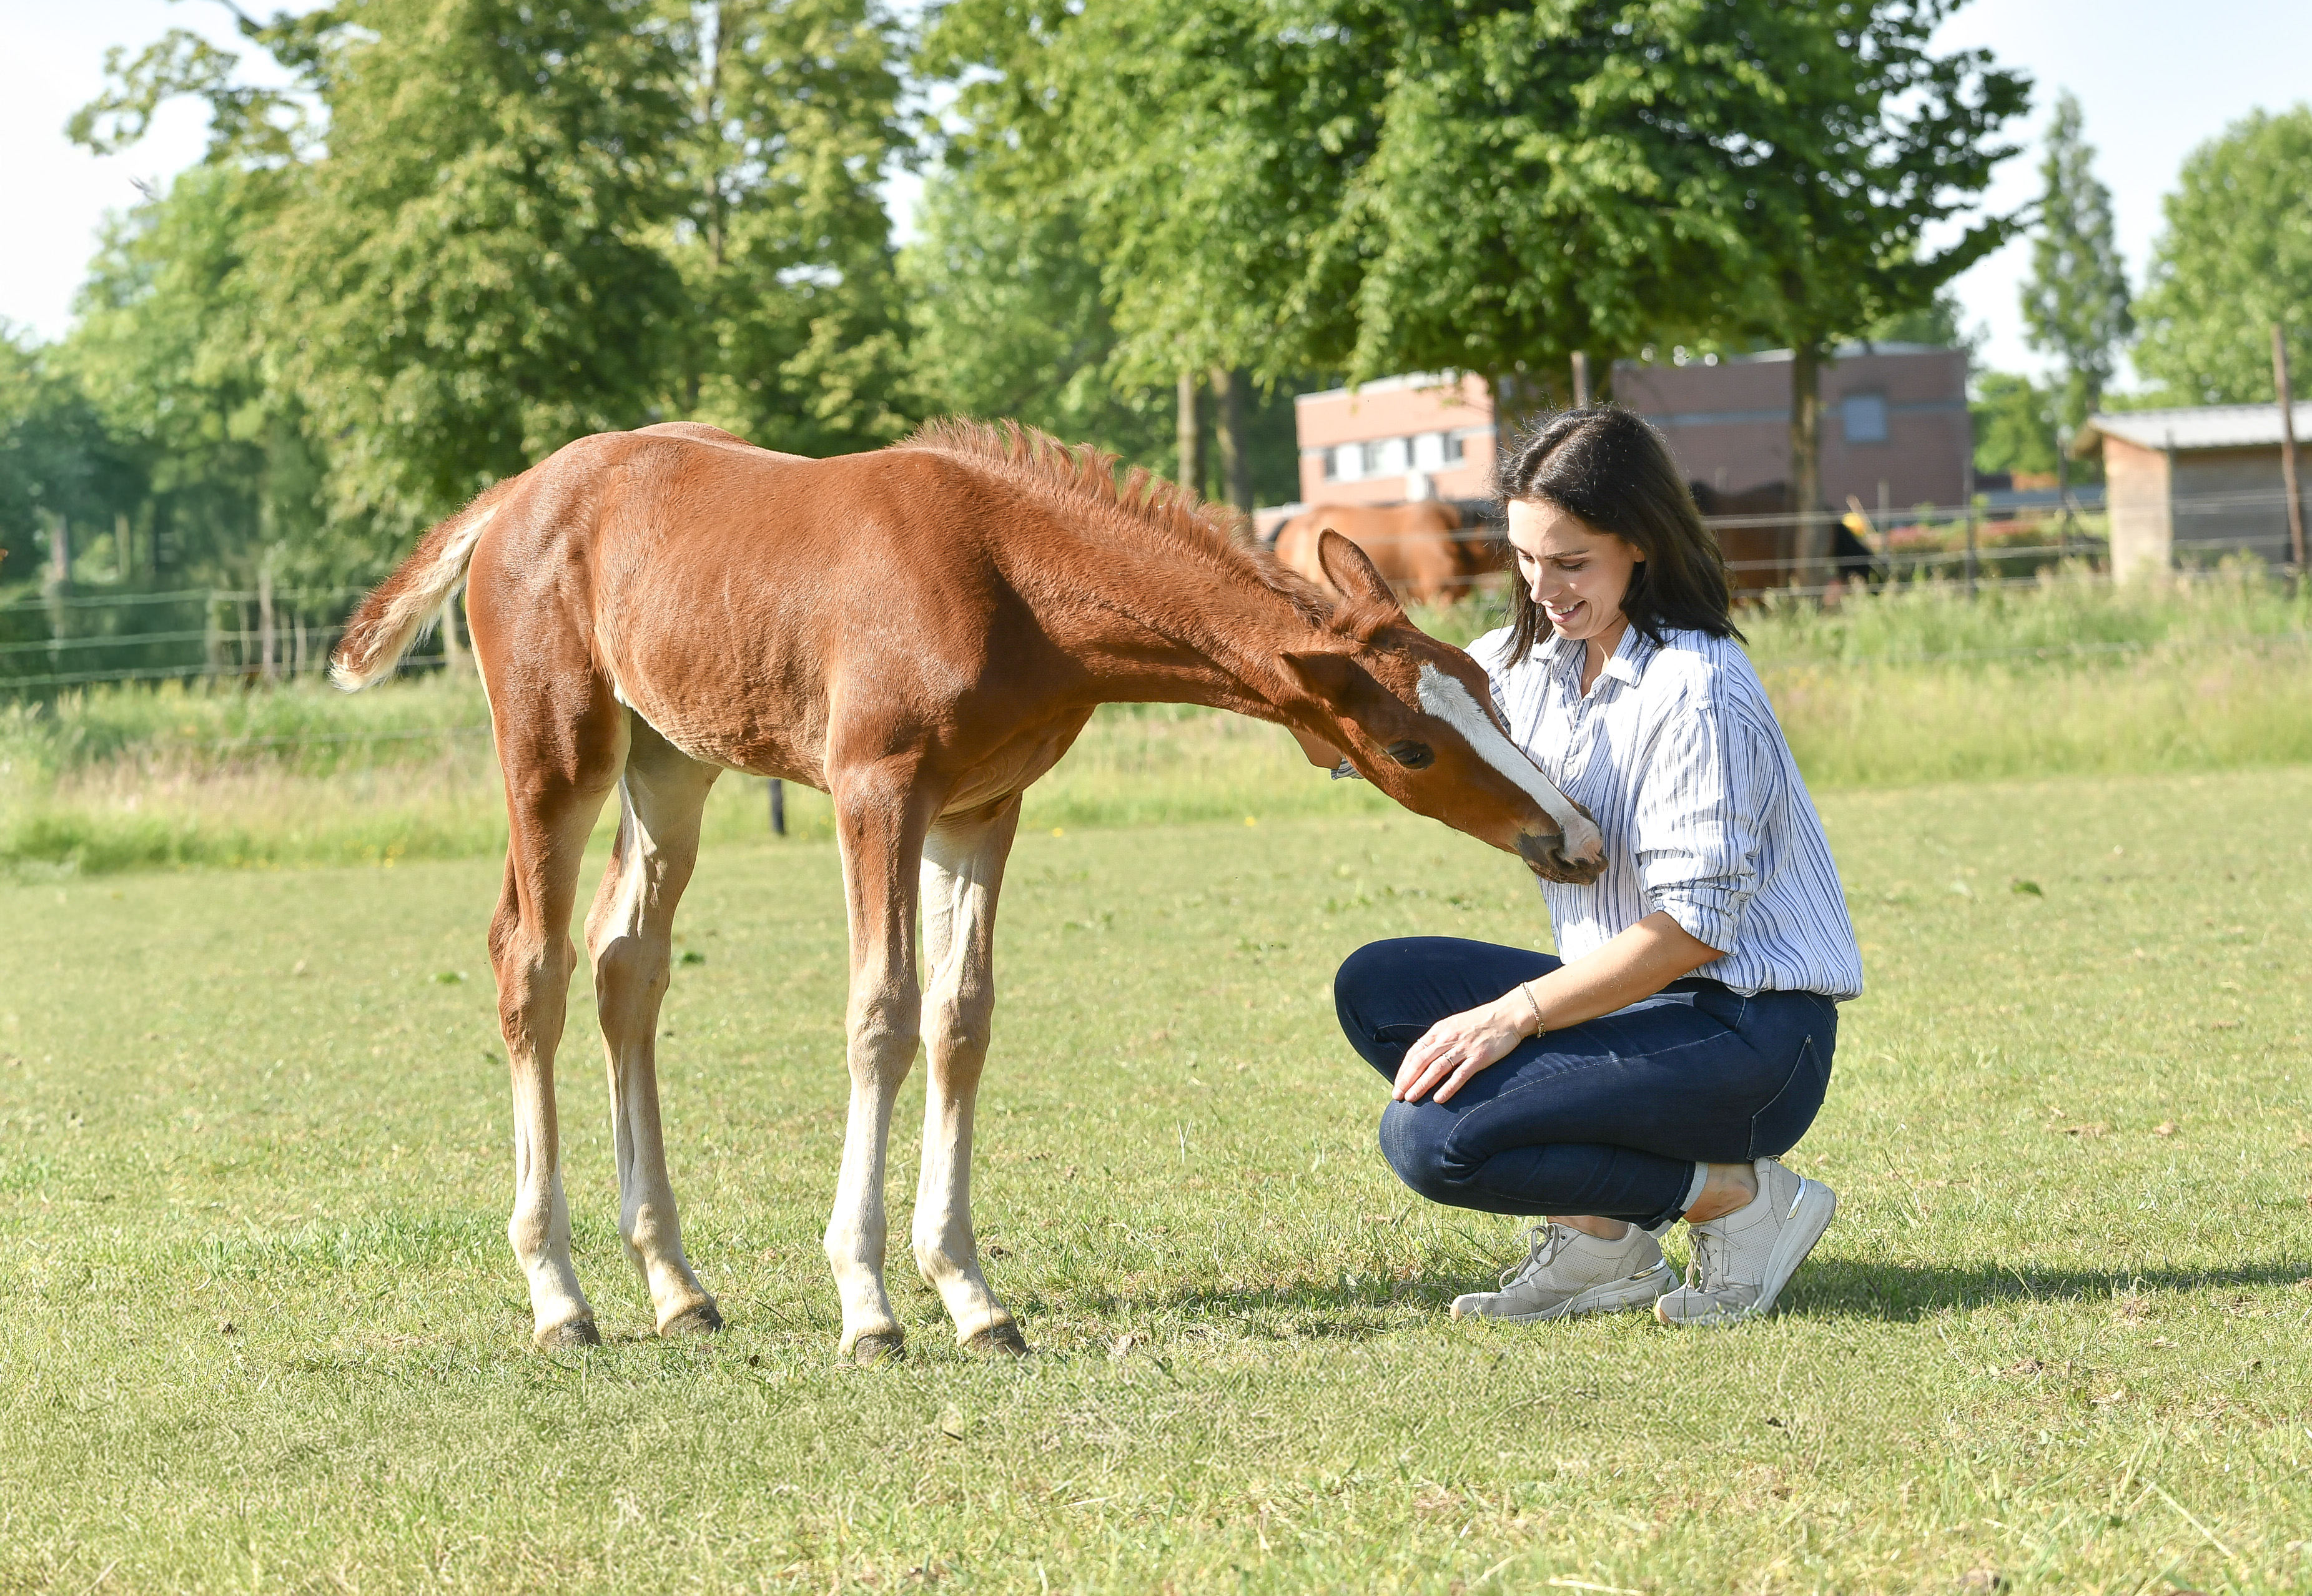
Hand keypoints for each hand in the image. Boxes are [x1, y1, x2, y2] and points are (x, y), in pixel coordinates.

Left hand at [1391, 998, 1527, 1104]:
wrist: (1508, 1015)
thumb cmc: (1480, 1022)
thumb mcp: (1454, 1025)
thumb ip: (1439, 1039)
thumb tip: (1422, 1057)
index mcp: (1439, 1030)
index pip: (1415, 1052)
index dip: (1404, 1070)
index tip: (1397, 1085)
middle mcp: (1448, 1038)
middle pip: (1421, 1061)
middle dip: (1407, 1080)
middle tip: (1397, 1096)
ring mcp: (1464, 1047)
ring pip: (1436, 1068)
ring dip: (1421, 1084)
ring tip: (1411, 1098)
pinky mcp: (1479, 1057)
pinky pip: (1460, 1074)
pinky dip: (1448, 1087)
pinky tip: (1438, 1099)